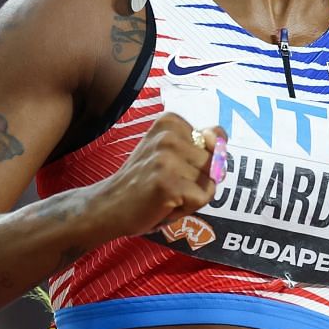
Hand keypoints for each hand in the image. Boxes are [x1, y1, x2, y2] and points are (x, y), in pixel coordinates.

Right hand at [84, 112, 224, 236]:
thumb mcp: (172, 153)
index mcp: (171, 121)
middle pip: (214, 162)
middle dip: (198, 180)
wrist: (109, 205)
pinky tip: (164, 204)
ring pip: (210, 182)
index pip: (217, 138)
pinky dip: (188, 207)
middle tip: (169, 184)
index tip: (175, 165)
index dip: (202, 159)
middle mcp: (168, 134)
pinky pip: (203, 197)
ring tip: (166, 194)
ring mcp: (167, 158)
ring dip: (192, 195)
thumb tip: (219, 141)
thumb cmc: (144, 182)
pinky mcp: (168, 183)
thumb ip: (203, 143)